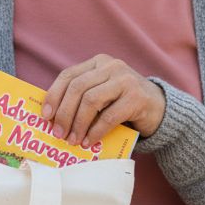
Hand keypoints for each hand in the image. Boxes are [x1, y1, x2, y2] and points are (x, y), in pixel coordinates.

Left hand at [42, 55, 165, 146]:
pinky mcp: (136, 97)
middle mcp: (111, 66)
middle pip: (77, 88)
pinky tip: (89, 141)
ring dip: (78, 124)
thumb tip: (51, 117)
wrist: (159, 109)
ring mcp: (125, 80)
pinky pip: (108, 116)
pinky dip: (95, 131)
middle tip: (58, 133)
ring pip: (91, 101)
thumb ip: (82, 97)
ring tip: (73, 140)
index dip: (54, 95)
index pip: (68, 75)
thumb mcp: (102, 93)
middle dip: (64, 113)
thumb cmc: (124, 104)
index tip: (45, 115)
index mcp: (98, 63)